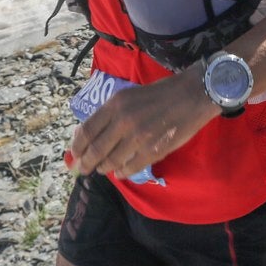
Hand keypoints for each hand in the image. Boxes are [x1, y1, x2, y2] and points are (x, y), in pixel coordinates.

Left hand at [68, 67, 218, 177]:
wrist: (192, 95)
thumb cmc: (160, 93)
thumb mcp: (129, 95)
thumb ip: (111, 113)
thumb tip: (91, 133)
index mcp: (115, 105)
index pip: (86, 131)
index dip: (76, 147)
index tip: (74, 155)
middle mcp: (123, 121)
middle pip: (95, 150)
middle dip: (86, 163)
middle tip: (84, 169)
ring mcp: (138, 138)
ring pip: (111, 161)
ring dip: (104, 167)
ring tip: (103, 169)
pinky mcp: (153, 151)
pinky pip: (130, 167)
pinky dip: (122, 172)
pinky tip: (120, 171)